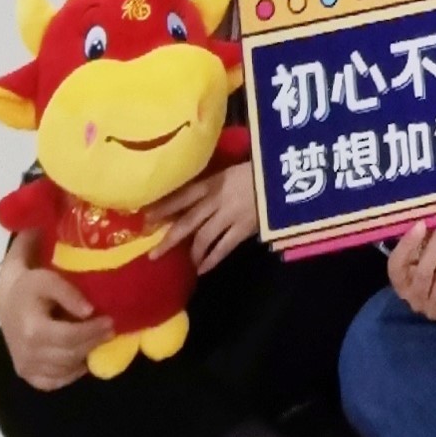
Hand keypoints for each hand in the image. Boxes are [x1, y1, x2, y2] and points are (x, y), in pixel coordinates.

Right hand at [0, 236, 108, 391]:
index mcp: (28, 320)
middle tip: (113, 325)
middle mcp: (24, 344)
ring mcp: (25, 361)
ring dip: (87, 353)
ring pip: (65, 365)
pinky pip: (55, 380)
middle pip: (68, 349)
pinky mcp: (28, 373)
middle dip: (94, 338)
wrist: (5, 302)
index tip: (97, 314)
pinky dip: (72, 371)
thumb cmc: (29, 281)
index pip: (61, 330)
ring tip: (103, 337)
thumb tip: (53, 237)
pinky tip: (82, 356)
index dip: (84, 326)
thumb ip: (52, 264)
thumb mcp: (41, 269)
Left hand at [144, 160, 258, 273]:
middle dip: (169, 239)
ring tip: (186, 263)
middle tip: (153, 254)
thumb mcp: (237, 169)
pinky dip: (212, 259)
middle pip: (186, 221)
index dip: (163, 208)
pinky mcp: (244, 229)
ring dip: (192, 253)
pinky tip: (203, 269)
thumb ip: (219, 181)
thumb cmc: (265, 167)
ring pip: (203, 237)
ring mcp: (230, 215)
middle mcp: (216, 199)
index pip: (182, 196)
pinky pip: (223, 247)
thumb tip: (199, 195)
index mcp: (214, 181)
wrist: (290, 176)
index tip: (145, 219)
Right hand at [385, 215, 435, 321]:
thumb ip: (424, 236)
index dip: (407, 244)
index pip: (396, 265)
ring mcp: (432, 306)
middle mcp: (411, 296)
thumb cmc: (433, 259)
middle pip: (423, 273)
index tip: (422, 223)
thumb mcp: (423, 248)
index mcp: (398, 280)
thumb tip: (432, 216)